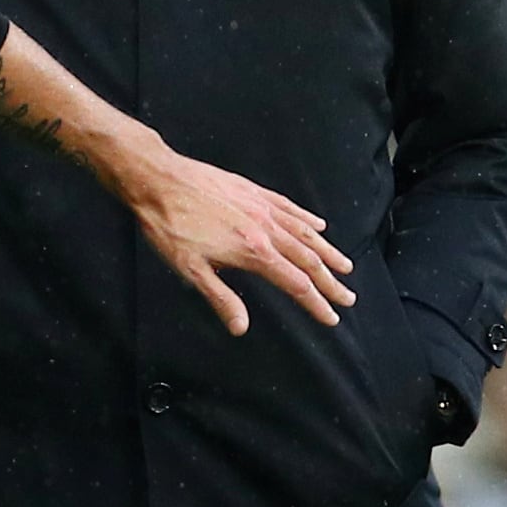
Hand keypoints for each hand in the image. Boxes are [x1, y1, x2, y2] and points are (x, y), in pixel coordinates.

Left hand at [115, 127, 355, 335]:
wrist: (158, 179)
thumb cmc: (169, 225)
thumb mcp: (190, 269)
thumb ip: (221, 298)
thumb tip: (241, 327)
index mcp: (253, 251)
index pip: (295, 284)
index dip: (315, 304)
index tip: (331, 318)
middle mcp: (264, 228)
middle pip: (308, 259)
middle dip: (330, 282)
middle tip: (347, 298)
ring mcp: (261, 206)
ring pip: (304, 232)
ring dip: (327, 252)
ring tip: (345, 266)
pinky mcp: (252, 190)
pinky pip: (288, 206)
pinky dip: (306, 218)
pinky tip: (317, 225)